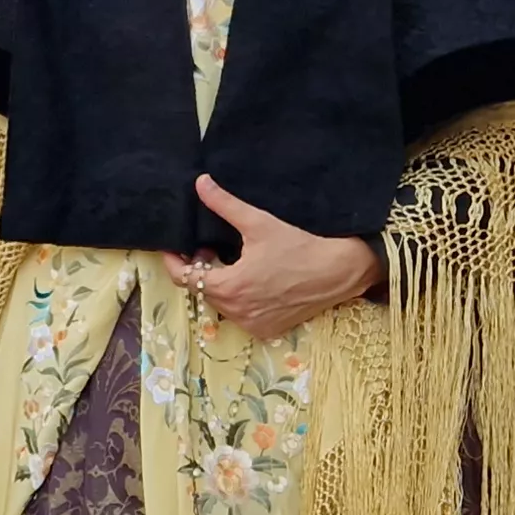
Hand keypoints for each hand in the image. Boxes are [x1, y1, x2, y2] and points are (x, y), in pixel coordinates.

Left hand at [168, 175, 380, 342]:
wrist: (340, 271)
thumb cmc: (299, 246)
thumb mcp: (259, 223)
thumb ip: (225, 204)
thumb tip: (201, 183)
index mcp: (229, 288)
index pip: (184, 279)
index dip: (175, 262)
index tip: (174, 249)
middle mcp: (237, 313)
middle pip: (203, 290)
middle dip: (201, 269)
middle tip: (210, 248)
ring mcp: (253, 325)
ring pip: (221, 304)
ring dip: (220, 284)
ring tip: (232, 261)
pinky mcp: (268, 331)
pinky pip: (242, 315)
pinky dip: (240, 300)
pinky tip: (252, 280)